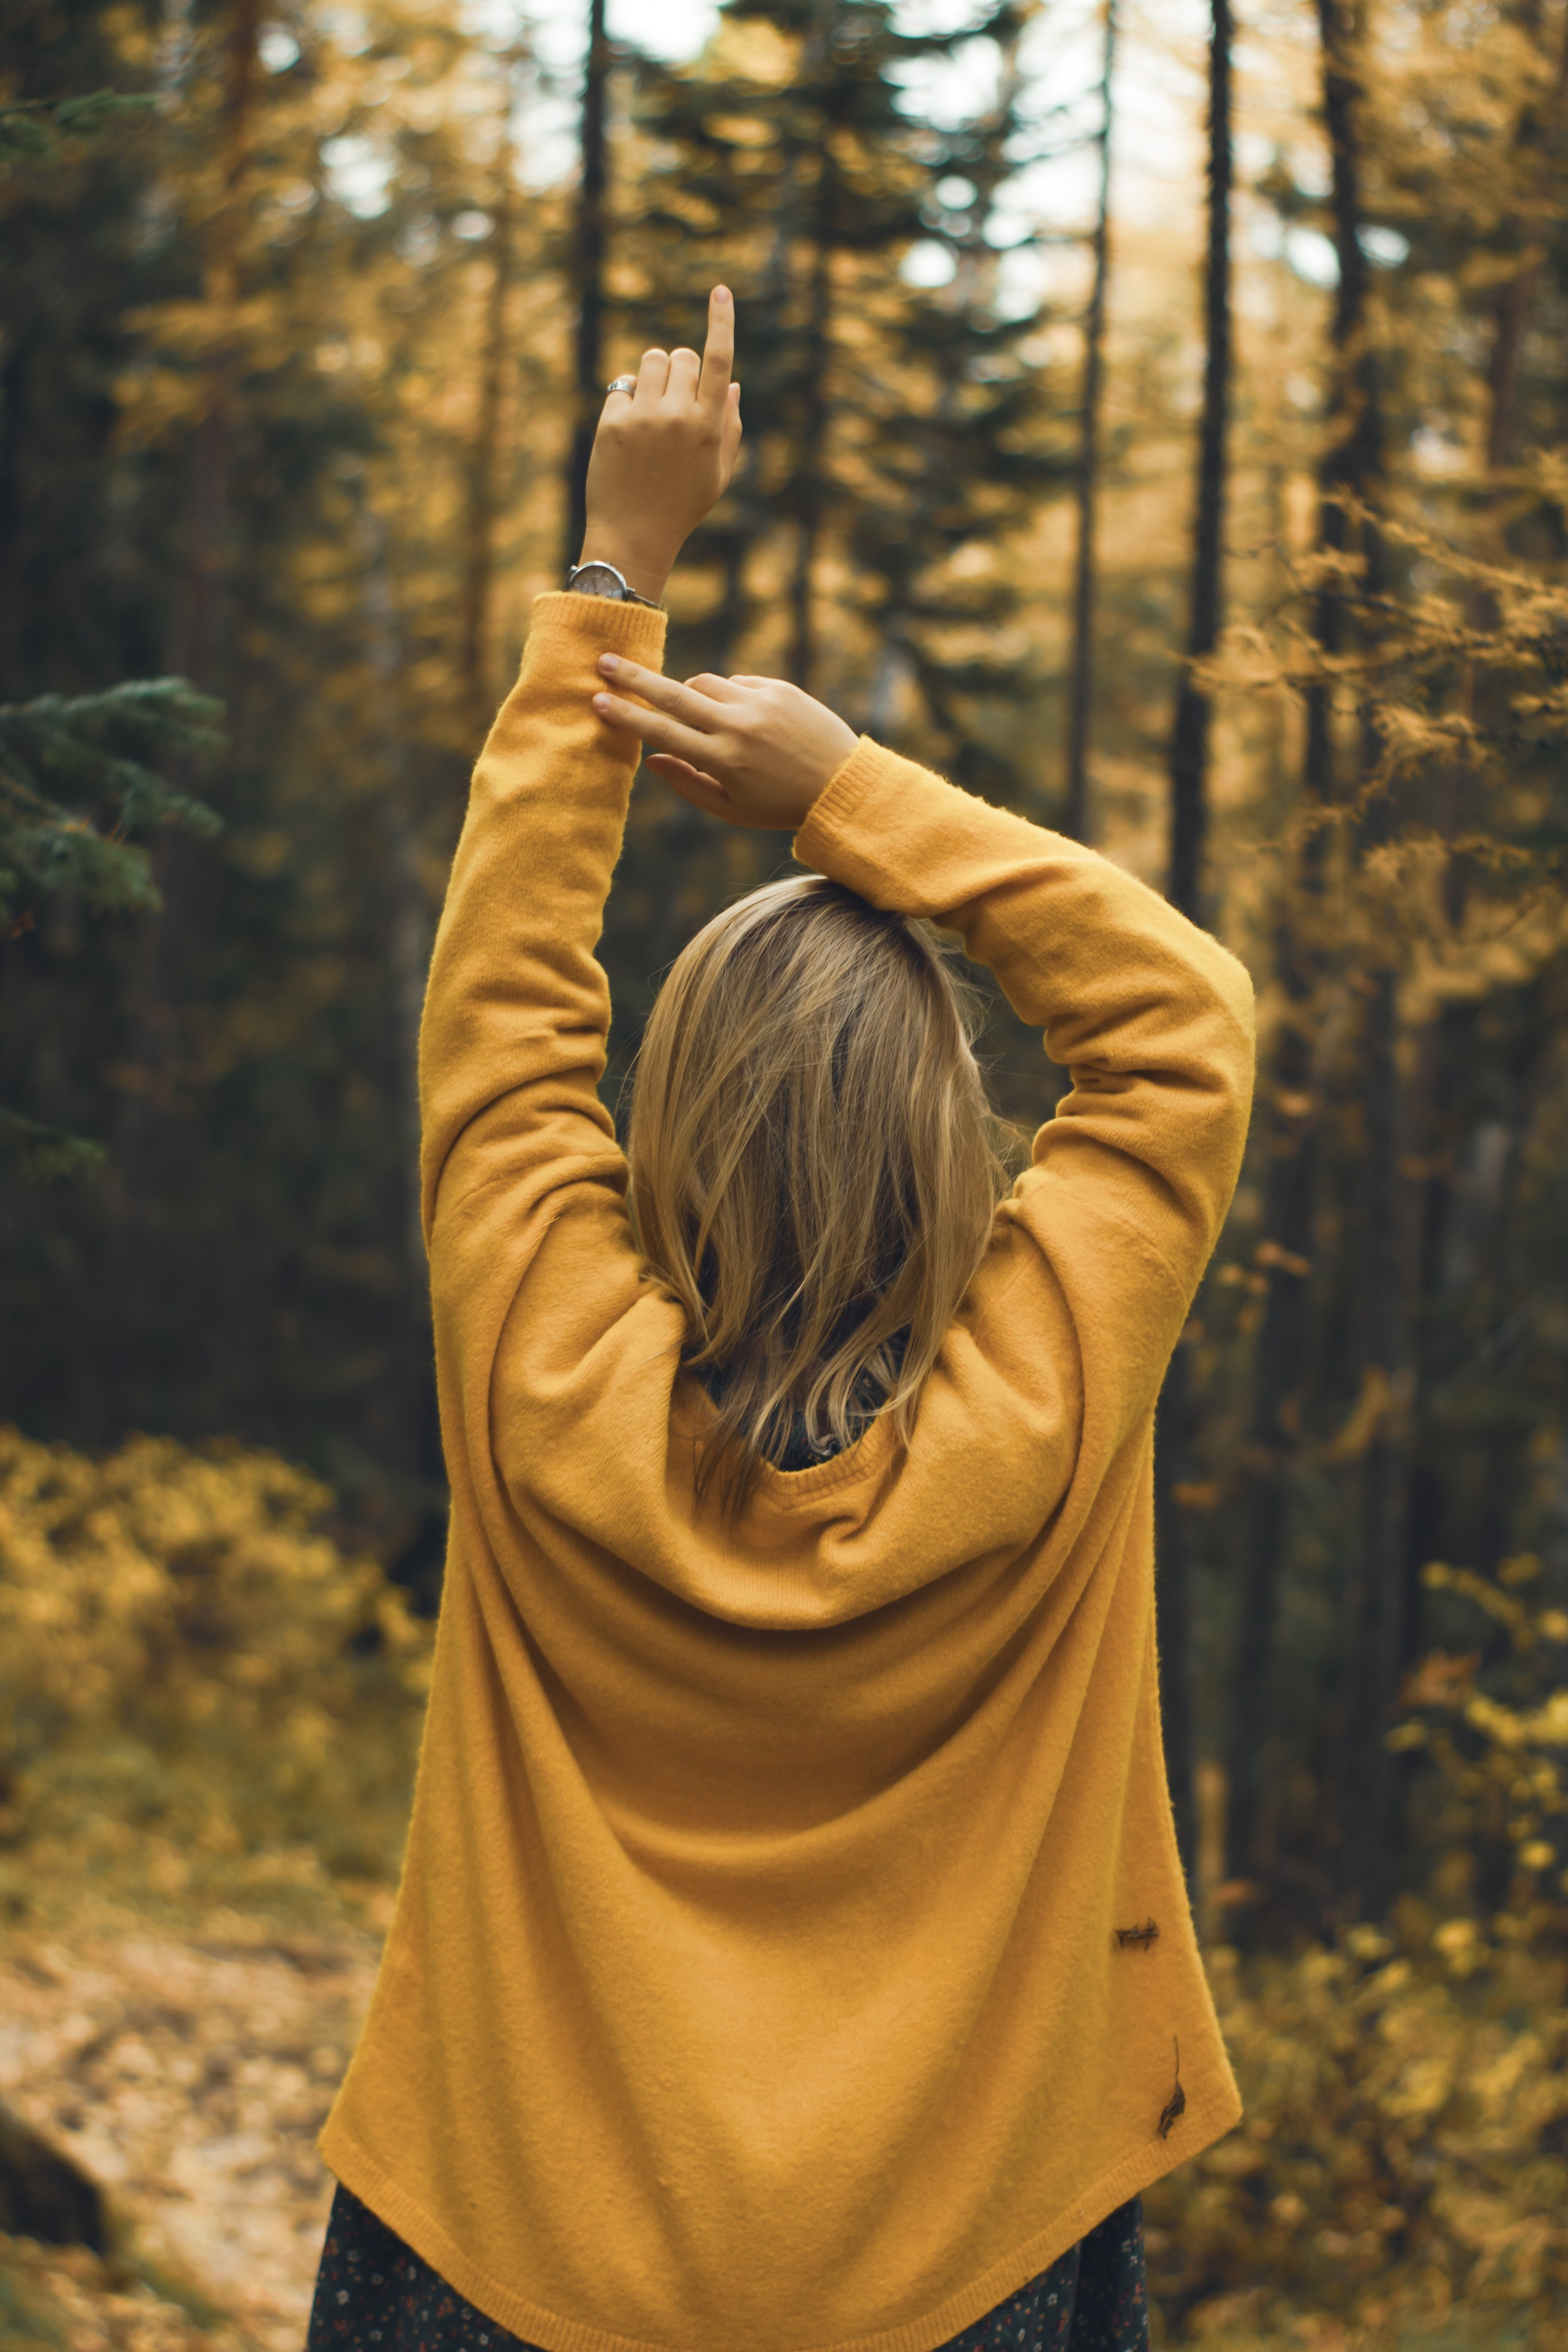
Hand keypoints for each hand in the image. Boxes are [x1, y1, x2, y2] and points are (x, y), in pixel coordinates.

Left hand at [578, 287, 742, 602]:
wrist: (633, 537)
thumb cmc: (681, 507)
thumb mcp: (717, 474)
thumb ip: (729, 427)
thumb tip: (730, 382)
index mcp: (709, 427)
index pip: (718, 360)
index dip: (721, 322)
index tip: (720, 291)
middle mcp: (679, 416)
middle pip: (682, 356)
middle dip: (680, 369)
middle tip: (673, 399)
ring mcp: (644, 418)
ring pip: (651, 361)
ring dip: (653, 376)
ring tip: (651, 410)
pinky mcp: (613, 423)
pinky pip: (622, 386)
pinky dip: (627, 402)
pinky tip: (628, 433)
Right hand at [591, 659, 857, 830]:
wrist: (842, 784)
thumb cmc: (780, 806)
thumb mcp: (732, 810)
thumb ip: (688, 784)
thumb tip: (651, 757)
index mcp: (724, 760)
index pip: (661, 731)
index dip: (626, 715)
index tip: (598, 699)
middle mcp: (739, 726)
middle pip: (674, 693)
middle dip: (634, 677)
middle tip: (605, 661)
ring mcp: (760, 703)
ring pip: (705, 682)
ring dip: (691, 694)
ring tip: (704, 720)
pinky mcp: (779, 688)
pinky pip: (737, 683)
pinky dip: (730, 698)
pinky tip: (749, 722)